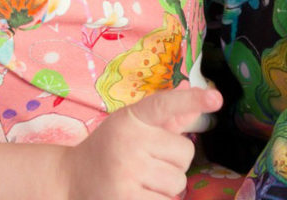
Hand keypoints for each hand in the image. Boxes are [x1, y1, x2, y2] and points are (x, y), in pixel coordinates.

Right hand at [62, 87, 223, 199]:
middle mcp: (129, 143)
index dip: (191, 99)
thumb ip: (167, 117)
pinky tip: (139, 195)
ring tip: (142, 180)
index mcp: (131, 118)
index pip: (165, 104)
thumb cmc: (109, 148)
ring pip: (178, 183)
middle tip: (149, 161)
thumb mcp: (131, 125)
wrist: (70, 180)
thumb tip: (196, 105)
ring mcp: (128, 174)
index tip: (216, 97)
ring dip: (167, 186)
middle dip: (173, 161)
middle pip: (184, 153)